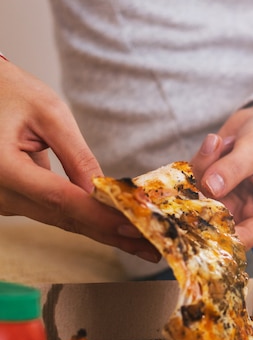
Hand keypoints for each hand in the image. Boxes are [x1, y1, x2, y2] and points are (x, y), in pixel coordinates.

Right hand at [0, 60, 159, 262]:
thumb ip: (77, 155)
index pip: (61, 199)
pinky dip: (86, 218)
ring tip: (143, 243)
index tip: (134, 227)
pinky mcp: (12, 200)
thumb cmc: (10, 93)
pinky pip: (52, 211)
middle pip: (63, 218)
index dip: (101, 217)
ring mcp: (1, 200)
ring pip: (60, 219)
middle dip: (111, 233)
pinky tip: (117, 227)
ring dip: (102, 231)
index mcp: (1, 167)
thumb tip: (103, 192)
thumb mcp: (49, 114)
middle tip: (151, 246)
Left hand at [191, 98, 252, 248]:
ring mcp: (227, 203)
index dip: (217, 235)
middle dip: (202, 195)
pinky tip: (216, 143)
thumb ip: (234, 168)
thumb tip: (209, 187)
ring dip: (202, 168)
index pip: (243, 240)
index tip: (198, 215)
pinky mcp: (211, 189)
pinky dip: (199, 161)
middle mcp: (247, 216)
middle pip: (213, 223)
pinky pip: (192, 182)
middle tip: (208, 163)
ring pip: (198, 199)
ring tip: (219, 143)